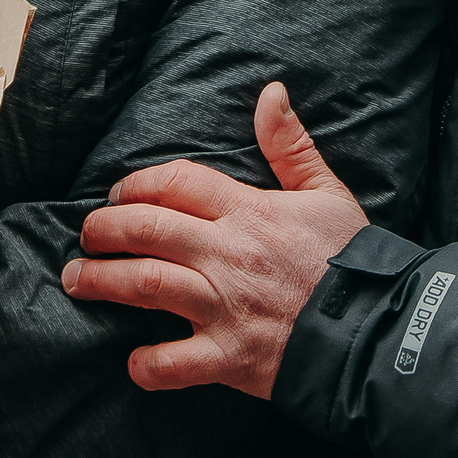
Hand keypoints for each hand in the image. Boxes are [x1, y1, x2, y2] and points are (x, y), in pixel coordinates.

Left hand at [64, 81, 368, 398]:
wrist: (380, 330)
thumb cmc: (353, 261)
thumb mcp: (327, 193)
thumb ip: (291, 145)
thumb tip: (270, 92)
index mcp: (249, 212)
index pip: (176, 182)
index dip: (138, 183)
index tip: (119, 193)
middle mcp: (228, 255)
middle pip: (147, 228)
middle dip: (105, 228)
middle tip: (87, 235)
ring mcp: (225, 308)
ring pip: (145, 285)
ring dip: (103, 282)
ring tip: (77, 280)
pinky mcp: (230, 357)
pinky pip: (174, 364)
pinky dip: (147, 365)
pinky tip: (132, 361)